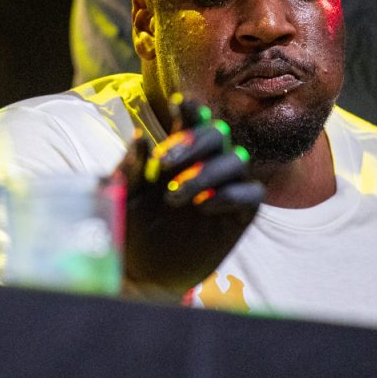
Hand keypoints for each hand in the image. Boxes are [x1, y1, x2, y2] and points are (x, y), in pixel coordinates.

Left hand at [117, 100, 262, 298]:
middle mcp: (206, 164)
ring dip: (205, 172)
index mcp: (179, 152)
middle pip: (219, 133)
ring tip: (173, 196)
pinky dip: (231, 194)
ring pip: (237, 159)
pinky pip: (253, 193)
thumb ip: (130, 168)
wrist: (142, 272)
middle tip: (163, 163)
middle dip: (194, 140)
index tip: (178, 105)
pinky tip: (204, 206)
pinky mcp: (239, 216)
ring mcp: (225, 189)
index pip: (193, 119)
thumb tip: (139, 137)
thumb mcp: (123, 196)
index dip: (191, 109)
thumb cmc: (132, 226)